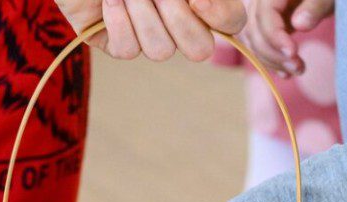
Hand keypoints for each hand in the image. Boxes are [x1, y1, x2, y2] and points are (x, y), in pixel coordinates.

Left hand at [55, 0, 246, 61]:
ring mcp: (147, 33)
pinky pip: (127, 50)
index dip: (220, 15)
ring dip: (142, 13)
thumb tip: (200, 3)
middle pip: (199, 49)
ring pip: (161, 52)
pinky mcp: (115, 42)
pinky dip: (117, 21)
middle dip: (177, 19)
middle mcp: (178, 20)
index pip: (231, 21)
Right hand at [245, 0, 333, 75]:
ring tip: (296, 70)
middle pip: (253, 29)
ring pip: (250, 39)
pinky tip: (284, 72)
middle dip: (272, 53)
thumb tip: (299, 24)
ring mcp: (257, 11)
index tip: (293, 53)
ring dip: (270, 60)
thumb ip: (315, 6)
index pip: (264, 13)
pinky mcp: (261, 24)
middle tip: (298, 68)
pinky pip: (255, 43)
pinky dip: (268, 59)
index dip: (274, 36)